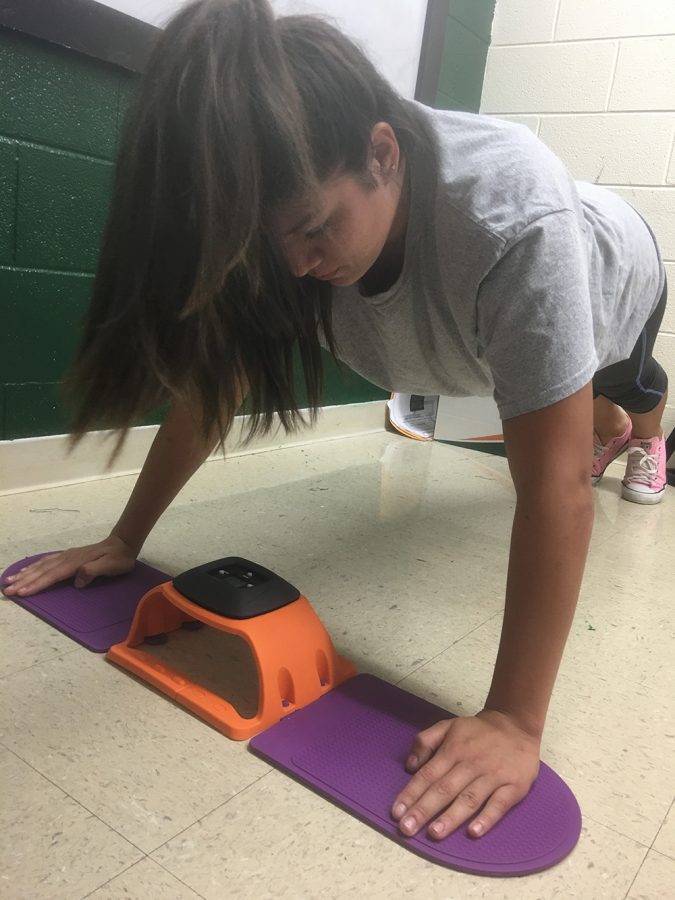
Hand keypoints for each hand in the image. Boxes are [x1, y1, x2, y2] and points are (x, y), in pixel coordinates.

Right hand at [2, 535, 136, 597]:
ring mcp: (66, 556)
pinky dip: (34, 566)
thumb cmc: (118, 559)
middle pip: (42, 571)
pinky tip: (26, 569)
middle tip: (7, 590)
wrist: (123, 544)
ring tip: (9, 580)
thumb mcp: (111, 566)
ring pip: (41, 566)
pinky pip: (46, 561)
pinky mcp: (67, 556)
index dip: (36, 585)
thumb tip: (77, 581)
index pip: (52, 576)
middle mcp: (67, 558)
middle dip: (23, 581)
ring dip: (25, 574)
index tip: (22, 592)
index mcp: (75, 563)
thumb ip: (93, 572)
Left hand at [391, 709, 540, 839]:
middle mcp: (471, 763)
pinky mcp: (514, 786)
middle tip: (407, 829)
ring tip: (434, 833)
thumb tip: (409, 765)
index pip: (428, 774)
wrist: (517, 726)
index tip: (396, 812)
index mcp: (453, 749)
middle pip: (444, 789)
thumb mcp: (448, 726)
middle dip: (424, 810)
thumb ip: (425, 741)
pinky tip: (473, 832)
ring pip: (469, 799)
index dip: (411, 793)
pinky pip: (499, 804)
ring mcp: (493, 775)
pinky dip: (487, 818)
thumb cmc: (477, 732)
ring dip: (451, 817)